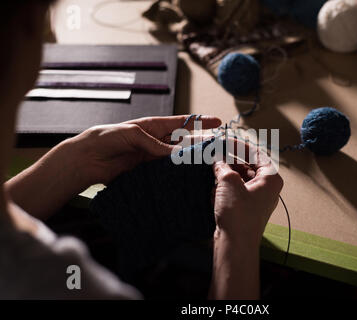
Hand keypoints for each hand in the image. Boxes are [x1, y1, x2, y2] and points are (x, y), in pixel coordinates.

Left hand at [6, 115, 220, 219]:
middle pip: (184, 141)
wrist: (87, 159)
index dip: (200, 122)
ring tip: (206, 164)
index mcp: (153, 126)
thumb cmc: (106, 137)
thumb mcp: (132, 134)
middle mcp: (156, 141)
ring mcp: (153, 157)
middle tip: (217, 148)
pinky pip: (165, 172)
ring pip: (177, 158)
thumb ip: (155, 144)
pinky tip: (186, 177)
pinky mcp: (147, 171)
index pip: (182, 122)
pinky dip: (176, 174)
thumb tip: (177, 155)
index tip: (218, 122)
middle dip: (200, 143)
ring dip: (190, 161)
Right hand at [212, 144, 282, 247]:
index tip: (223, 140)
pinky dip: (224, 188)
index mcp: (271, 178)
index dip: (238, 145)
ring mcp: (257, 199)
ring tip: (211, 170)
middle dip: (229, 160)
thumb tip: (216, 158)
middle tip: (213, 154)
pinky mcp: (246, 209)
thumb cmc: (238, 214)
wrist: (235, 245)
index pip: (255, 153)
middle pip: (247, 166)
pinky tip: (212, 188)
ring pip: (240, 179)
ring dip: (225, 174)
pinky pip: (235, 192)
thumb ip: (222, 165)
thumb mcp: (228, 182)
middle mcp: (267, 188)